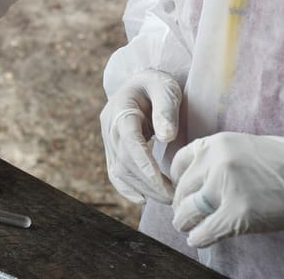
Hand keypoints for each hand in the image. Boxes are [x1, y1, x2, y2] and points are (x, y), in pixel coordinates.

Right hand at [99, 69, 181, 203]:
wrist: (141, 84)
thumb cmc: (156, 85)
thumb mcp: (165, 88)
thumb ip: (166, 109)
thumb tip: (166, 136)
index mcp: (121, 109)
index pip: (129, 141)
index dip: (144, 164)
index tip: (162, 184)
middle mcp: (109, 127)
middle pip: (124, 161)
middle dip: (148, 183)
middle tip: (175, 197)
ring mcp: (108, 139)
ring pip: (119, 171)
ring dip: (142, 188)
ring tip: (168, 197)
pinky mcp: (112, 150)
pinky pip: (115, 173)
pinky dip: (127, 188)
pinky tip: (144, 198)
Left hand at [170, 132, 283, 247]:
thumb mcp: (243, 145)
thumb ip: (217, 158)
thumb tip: (194, 180)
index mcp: (216, 143)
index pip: (179, 164)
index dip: (178, 183)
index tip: (185, 193)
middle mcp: (216, 161)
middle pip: (181, 190)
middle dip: (182, 206)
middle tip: (187, 215)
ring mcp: (225, 187)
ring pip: (187, 211)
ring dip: (186, 223)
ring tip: (191, 228)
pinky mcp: (238, 213)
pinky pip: (204, 231)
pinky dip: (198, 238)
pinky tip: (199, 239)